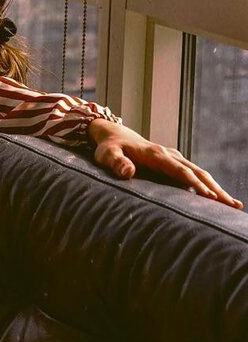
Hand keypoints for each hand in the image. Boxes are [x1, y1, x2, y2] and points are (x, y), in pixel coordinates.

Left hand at [87, 118, 242, 208]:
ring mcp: (173, 158)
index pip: (180, 171)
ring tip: (234, 205)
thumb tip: (128, 172)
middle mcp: (169, 155)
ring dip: (216, 188)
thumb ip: (116, 163)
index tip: (210, 198)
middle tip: (233, 206)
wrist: (114, 135)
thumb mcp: (107, 155)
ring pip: (200, 173)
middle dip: (216, 189)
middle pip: (197, 173)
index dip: (195, 184)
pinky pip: (194, 174)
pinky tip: (217, 199)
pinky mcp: (174, 163)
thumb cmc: (109, 148)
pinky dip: (208, 186)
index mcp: (156, 155)